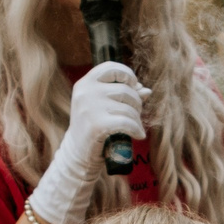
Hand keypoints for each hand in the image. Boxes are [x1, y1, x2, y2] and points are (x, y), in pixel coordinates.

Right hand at [26, 63, 148, 223]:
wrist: (77, 156)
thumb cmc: (93, 130)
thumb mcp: (105, 109)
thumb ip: (123, 97)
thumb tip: (146, 90)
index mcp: (85, 84)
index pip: (111, 67)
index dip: (127, 75)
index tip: (133, 87)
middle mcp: (86, 92)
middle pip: (126, 90)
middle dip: (136, 103)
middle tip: (135, 116)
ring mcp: (90, 107)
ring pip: (128, 107)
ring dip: (137, 119)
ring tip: (135, 128)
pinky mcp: (97, 124)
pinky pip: (127, 122)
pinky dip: (137, 129)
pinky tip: (139, 135)